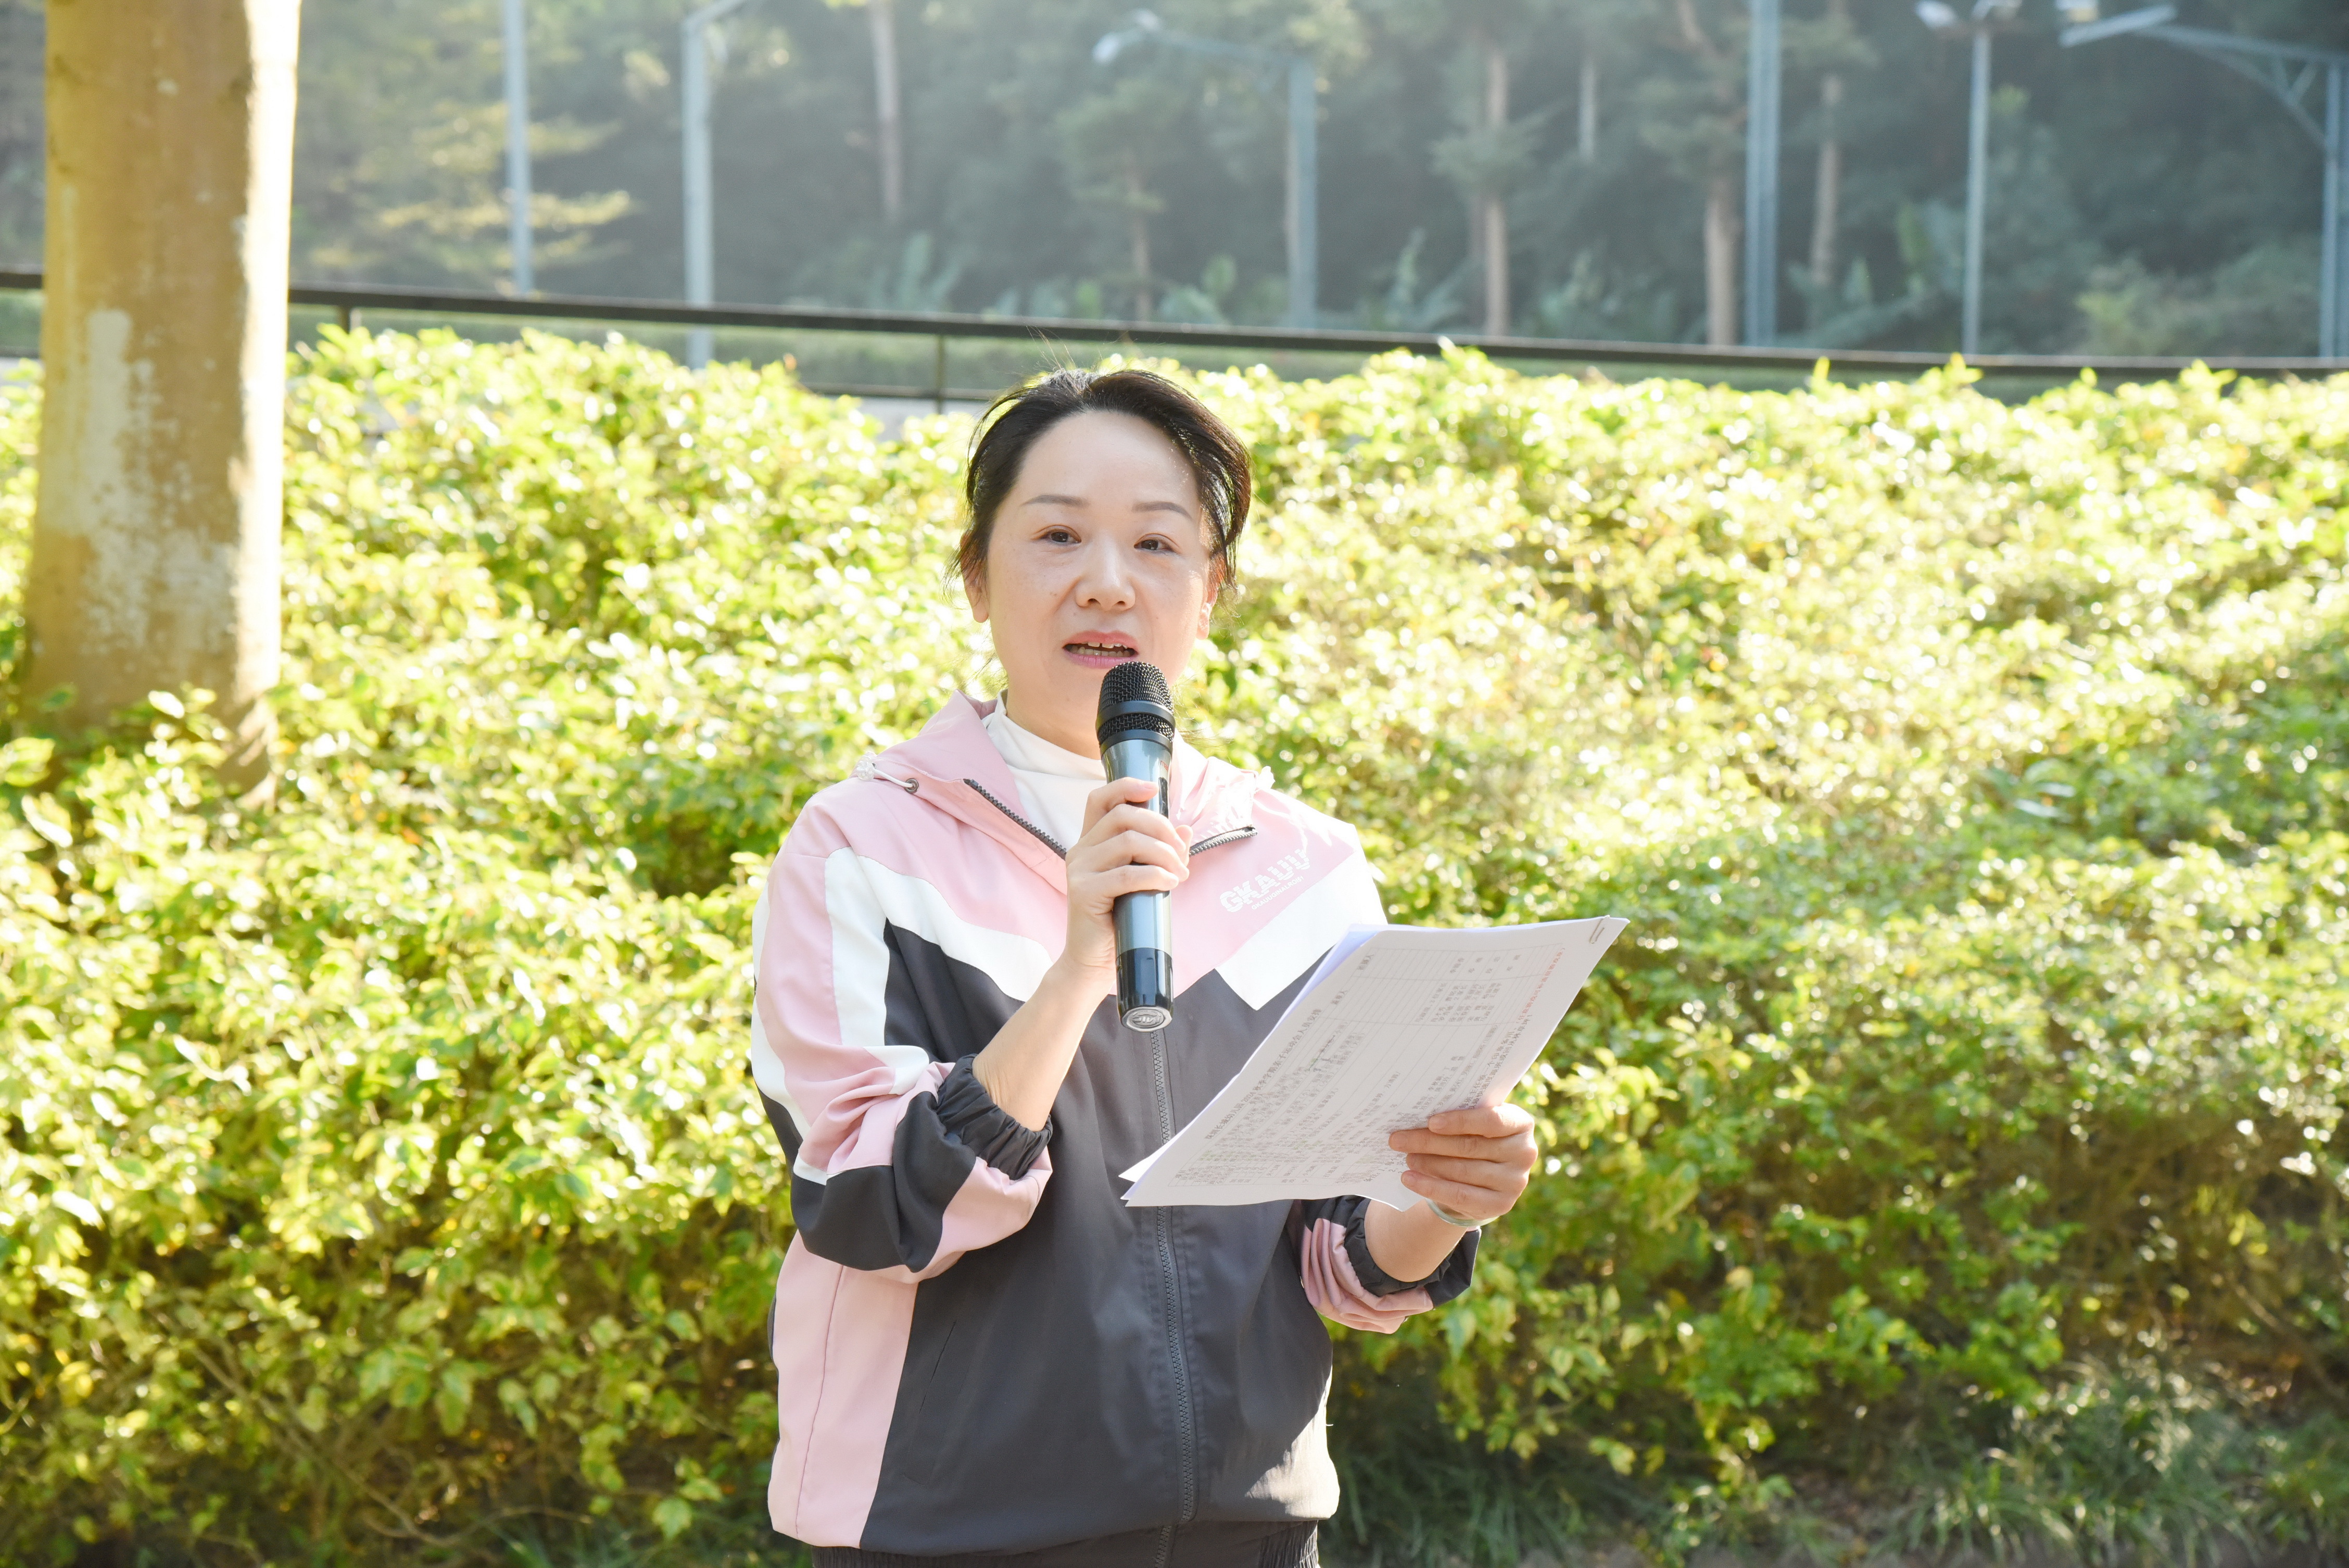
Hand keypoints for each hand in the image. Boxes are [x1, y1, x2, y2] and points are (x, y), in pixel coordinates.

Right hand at [1052, 776, 1190, 982]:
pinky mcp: (1083, 892)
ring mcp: (1079, 870)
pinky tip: (1170, 884)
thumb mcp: (1143, 880)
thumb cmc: (1121, 919)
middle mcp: (1080, 850)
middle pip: (1123, 816)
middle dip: (1161, 827)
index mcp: (1090, 842)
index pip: (1100, 799)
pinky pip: (1126, 874)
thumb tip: (1187, 829)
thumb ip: (1160, 853)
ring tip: (1180, 872)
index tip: (1153, 789)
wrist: (1094, 961)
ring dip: (1163, 854)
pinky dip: (1155, 875)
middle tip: (1181, 852)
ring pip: (1128, 841)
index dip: (1126, 786)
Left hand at [1389, 1103, 1538, 1225]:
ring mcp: (1515, 1182)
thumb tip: (1417, 1113)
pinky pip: (1460, 1196)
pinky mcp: (1501, 1205)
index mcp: (1521, 1123)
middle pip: (1470, 1147)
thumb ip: (1460, 1115)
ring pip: (1463, 1171)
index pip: (1491, 1121)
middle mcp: (1525, 1153)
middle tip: (1399, 1139)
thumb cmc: (1475, 1136)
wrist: (1485, 1175)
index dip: (1461, 1121)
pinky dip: (1431, 1187)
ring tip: (1406, 1157)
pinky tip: (1409, 1179)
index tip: (1431, 1122)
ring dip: (1429, 1164)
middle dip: (1430, 1142)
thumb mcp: (1475, 1123)